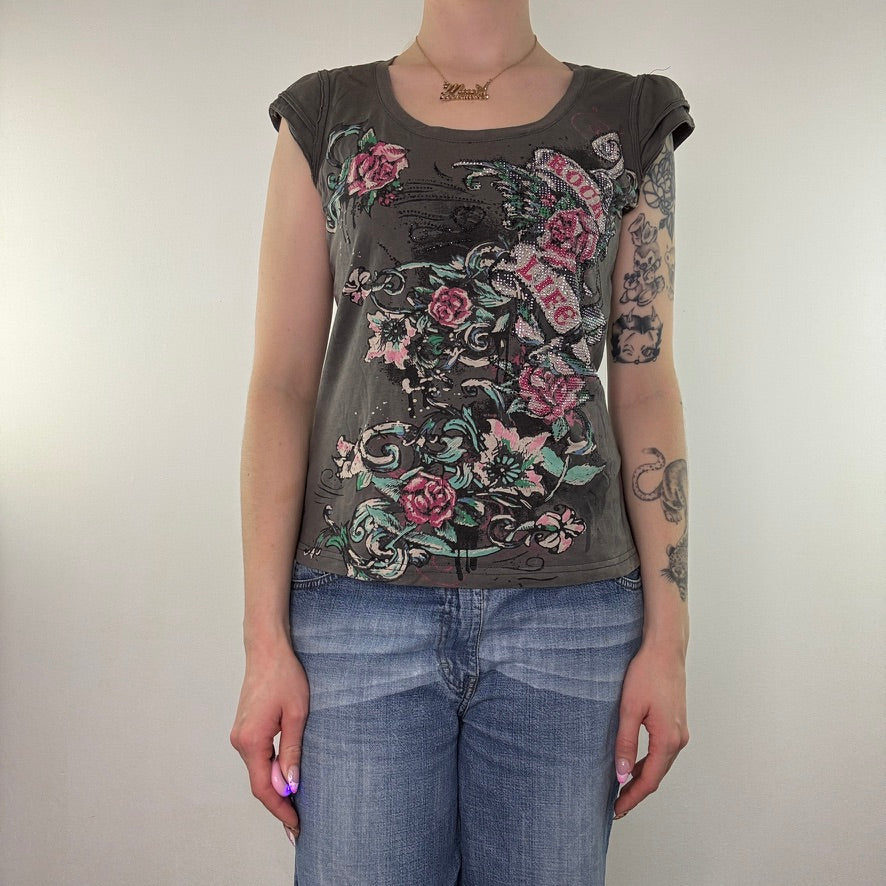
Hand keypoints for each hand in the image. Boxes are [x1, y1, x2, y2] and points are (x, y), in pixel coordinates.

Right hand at [230, 640, 308, 842]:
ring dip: (275, 788)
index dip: (280, 810)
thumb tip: (291, 786)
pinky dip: (271, 772)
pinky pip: (257, 758)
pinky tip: (286, 778)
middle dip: (279, 804)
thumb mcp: (297, 714)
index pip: (265, 788)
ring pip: (258, 771)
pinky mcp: (245, 728)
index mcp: (252, 741)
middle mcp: (240, 741)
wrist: (267, 650)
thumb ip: (292, 751)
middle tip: (299, 822)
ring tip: (296, 804)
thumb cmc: (285, 676)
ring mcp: (240, 734)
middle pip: (259, 783)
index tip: (296, 826)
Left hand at [613, 641, 689, 817]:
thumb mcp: (629, 709)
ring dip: (643, 777)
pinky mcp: (676, 723)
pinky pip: (662, 752)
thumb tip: (622, 774)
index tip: (617, 810)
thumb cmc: (647, 674)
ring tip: (622, 789)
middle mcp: (678, 739)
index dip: (633, 797)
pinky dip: (649, 763)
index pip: (650, 780)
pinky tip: (635, 765)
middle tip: (616, 805)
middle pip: (657, 775)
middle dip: (637, 791)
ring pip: (660, 764)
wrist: (665, 651)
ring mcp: (679, 731)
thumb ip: (626, 742)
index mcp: (667, 740)